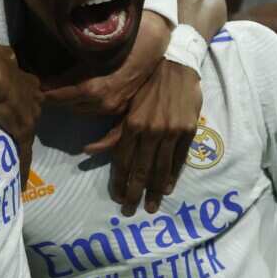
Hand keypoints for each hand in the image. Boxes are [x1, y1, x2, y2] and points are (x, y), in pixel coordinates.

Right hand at [0, 47, 42, 186]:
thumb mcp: (0, 53)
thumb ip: (3, 55)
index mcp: (30, 82)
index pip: (31, 96)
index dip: (24, 103)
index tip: (16, 109)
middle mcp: (35, 100)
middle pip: (32, 115)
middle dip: (23, 124)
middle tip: (12, 134)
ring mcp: (30, 116)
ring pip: (29, 135)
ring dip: (22, 147)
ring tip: (17, 161)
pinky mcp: (22, 130)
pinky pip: (25, 152)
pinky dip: (24, 166)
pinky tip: (24, 182)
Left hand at [43, 11, 169, 115]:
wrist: (152, 42)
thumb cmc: (121, 40)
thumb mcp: (90, 52)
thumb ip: (69, 68)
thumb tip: (45, 79)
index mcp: (92, 88)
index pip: (58, 95)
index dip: (45, 91)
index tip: (33, 85)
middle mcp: (102, 102)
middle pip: (68, 105)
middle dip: (54, 96)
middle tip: (42, 87)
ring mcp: (114, 107)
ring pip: (80, 110)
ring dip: (68, 102)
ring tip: (57, 91)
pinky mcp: (121, 107)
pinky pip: (96, 113)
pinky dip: (84, 108)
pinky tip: (81, 110)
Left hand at [86, 60, 201, 215]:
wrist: (176, 67)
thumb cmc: (146, 87)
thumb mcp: (126, 107)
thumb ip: (112, 133)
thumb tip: (88, 151)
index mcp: (132, 124)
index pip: (123, 161)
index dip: (119, 181)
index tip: (117, 197)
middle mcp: (151, 130)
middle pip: (141, 170)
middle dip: (134, 193)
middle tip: (130, 211)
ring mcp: (172, 132)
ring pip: (162, 168)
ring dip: (156, 191)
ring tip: (151, 206)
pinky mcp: (188, 131)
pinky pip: (179, 159)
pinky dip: (173, 175)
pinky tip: (168, 188)